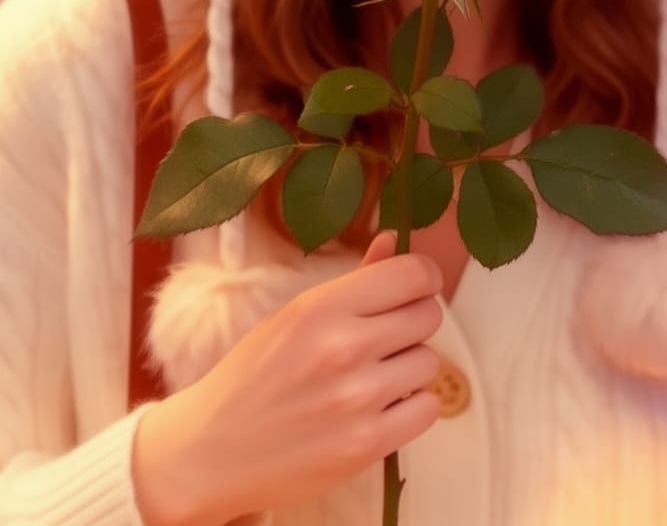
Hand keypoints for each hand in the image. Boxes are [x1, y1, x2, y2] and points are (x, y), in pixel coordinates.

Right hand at [133, 230, 443, 525]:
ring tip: (373, 377)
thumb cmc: (254, 376)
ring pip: (429, 362)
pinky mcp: (366, 445)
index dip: (423, 277)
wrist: (212, 450)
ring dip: (409, 368)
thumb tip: (394, 240)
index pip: (412, 274)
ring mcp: (357, 399)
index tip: (416, 287)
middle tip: (385, 338)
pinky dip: (411, 408)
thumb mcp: (295, 315)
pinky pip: (427, 409)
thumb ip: (355, 278)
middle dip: (413, 322)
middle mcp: (342, 347)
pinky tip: (380, 408)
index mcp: (320, 307)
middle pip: (428, 315)